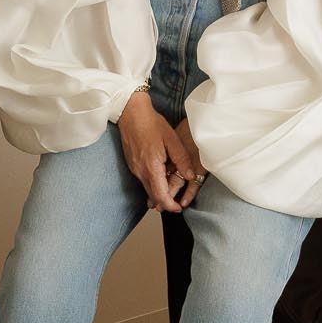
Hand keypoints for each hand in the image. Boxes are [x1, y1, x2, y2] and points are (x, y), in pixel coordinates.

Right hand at [116, 91, 202, 211]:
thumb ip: (181, 159)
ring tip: (172, 192)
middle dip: (165, 203)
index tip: (178, 208)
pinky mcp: (132, 165)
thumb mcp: (172, 139)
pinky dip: (153, 184)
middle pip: (153, 196)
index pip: (160, 195)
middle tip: (177, 204)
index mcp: (151, 167)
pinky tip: (161, 178)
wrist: (131, 114)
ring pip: (147, 188)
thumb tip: (190, 176)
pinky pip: (143, 180)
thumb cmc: (151, 123)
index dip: (170, 205)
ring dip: (159, 193)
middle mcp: (140, 171)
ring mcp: (134, 169)